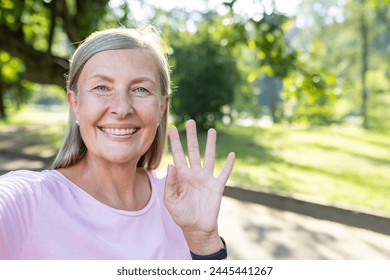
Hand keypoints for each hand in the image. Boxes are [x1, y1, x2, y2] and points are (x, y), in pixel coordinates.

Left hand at [164, 120, 234, 253]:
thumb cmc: (181, 215)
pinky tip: (231, 154)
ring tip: (211, 130)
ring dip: (211, 144)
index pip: (178, 154)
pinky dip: (228, 164)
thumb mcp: (170, 201)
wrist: (196, 228)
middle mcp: (194, 173)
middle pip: (193, 151)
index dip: (175, 142)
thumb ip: (169, 183)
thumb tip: (171, 164)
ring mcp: (207, 178)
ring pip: (209, 157)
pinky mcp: (217, 186)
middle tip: (190, 121)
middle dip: (192, 136)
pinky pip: (224, 173)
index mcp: (182, 175)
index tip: (172, 128)